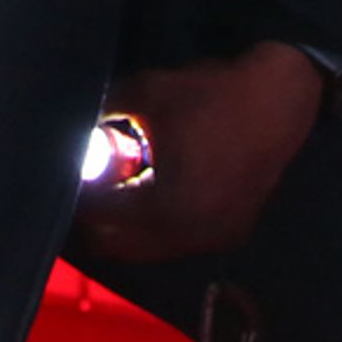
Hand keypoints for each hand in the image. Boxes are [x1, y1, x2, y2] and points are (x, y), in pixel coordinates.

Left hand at [73, 43, 322, 262]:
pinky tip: (154, 193)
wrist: (277, 101)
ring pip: (145, 248)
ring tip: (116, 189)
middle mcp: (183, 235)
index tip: (64, 174)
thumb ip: (106, 117)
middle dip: (94, 216)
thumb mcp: (146, 94)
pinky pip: (176, 241)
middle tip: (86, 186)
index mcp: (161, 204)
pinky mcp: (227, 235)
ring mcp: (208, 240)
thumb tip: (73, 132)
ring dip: (125, 225)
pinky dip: (157, 225)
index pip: (96, 213)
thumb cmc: (208, 94)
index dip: (75, 191)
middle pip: (114, 242)